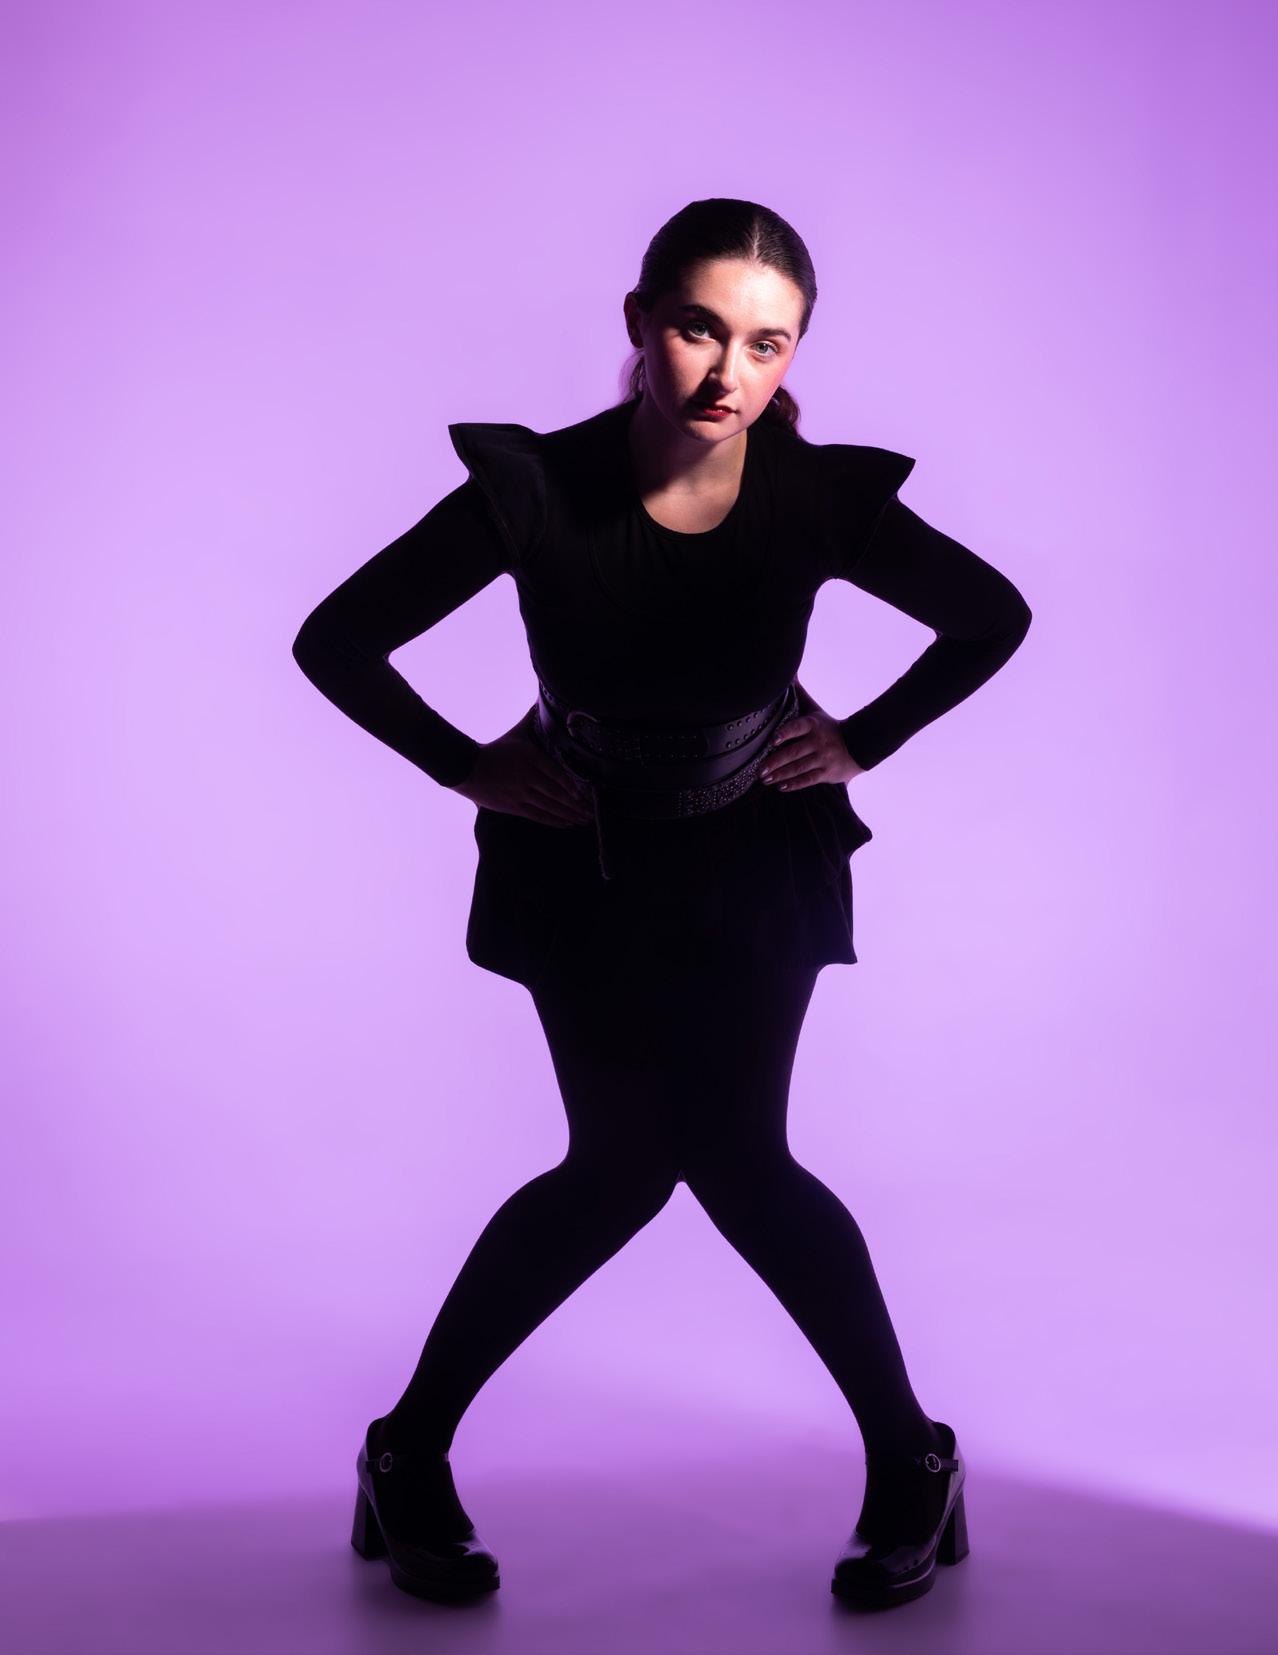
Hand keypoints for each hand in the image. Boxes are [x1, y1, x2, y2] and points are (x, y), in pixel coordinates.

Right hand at [450, 714, 594, 827]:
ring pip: (549, 806)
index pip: (556, 773)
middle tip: (591, 813)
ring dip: (568, 815)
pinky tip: (566, 823)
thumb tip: (540, 701)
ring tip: (583, 821)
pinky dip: (553, 820)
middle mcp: (527, 776)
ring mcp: (520, 792)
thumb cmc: (495, 750)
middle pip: (556, 793)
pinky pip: (537, 815)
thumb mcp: (516, 733)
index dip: (570, 786)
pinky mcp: (513, 806)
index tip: (582, 795)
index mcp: (531, 757)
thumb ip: (531, 719)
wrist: (467, 767)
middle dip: (576, 805)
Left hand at [758, 697, 864, 790]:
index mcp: (814, 725)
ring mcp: (823, 758)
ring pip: (799, 768)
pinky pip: (808, 780)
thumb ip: (801, 696)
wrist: (860, 745)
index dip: (786, 733)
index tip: (772, 740)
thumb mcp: (816, 710)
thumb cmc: (830, 727)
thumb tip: (789, 674)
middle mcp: (819, 742)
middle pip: (794, 752)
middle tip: (759, 769)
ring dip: (780, 775)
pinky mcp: (827, 773)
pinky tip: (781, 787)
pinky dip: (794, 784)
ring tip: (765, 779)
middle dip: (775, 762)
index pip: (798, 727)